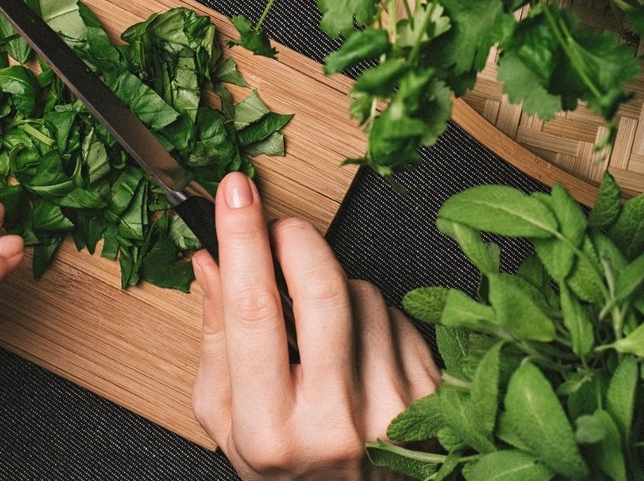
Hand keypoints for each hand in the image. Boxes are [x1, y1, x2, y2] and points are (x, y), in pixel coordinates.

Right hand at [192, 172, 439, 480]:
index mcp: (271, 430)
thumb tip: (210, 260)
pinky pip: (395, 315)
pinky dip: (369, 315)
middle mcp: (337, 424)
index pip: (255, 312)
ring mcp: (394, 412)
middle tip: (279, 228)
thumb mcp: (226, 420)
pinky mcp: (433, 399)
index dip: (242, 239)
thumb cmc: (286, 467)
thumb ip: (215, 339)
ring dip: (332, 285)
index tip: (234, 191)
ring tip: (318, 328)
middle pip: (322, 290)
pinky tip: (355, 350)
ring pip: (362, 294)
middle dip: (296, 238)